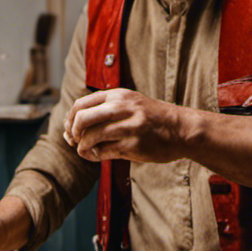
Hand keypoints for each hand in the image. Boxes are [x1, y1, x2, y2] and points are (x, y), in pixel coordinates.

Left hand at [63, 88, 192, 162]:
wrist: (181, 129)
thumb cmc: (151, 118)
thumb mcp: (130, 103)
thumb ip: (105, 109)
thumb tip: (72, 126)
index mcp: (118, 95)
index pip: (81, 103)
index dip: (70, 119)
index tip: (70, 129)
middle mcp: (122, 108)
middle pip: (82, 118)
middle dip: (73, 132)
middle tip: (75, 140)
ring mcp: (128, 126)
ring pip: (91, 136)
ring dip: (83, 146)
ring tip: (86, 150)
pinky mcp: (134, 145)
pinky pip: (104, 151)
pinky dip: (94, 155)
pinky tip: (96, 155)